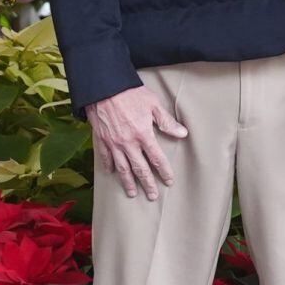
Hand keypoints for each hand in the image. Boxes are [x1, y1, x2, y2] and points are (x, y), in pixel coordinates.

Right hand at [86, 86, 186, 200]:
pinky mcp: (102, 139)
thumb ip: (167, 121)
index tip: (169, 181)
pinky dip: (109, 167)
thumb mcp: (153, 104)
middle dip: (147, 183)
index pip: (157, 158)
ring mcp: (113, 143)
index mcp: (143, 134)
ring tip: (132, 193)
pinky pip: (106, 157)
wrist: (104, 88)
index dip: (164, 171)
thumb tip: (183, 134)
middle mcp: (128, 143)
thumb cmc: (131, 93)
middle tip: (152, 196)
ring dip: (128, 182)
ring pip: (122, 168)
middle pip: (140, 168)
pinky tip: (112, 173)